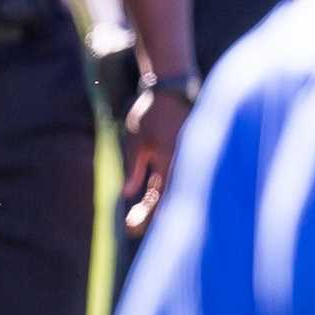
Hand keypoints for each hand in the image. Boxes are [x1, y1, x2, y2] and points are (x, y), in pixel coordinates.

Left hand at [122, 87, 190, 236]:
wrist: (172, 87)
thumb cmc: (151, 111)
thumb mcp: (136, 139)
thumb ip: (135, 167)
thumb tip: (127, 193)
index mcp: (168, 160)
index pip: (160, 197)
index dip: (147, 215)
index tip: (131, 228)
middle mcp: (181, 163)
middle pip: (168, 198)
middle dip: (150, 215)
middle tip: (130, 228)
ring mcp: (186, 158)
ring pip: (174, 190)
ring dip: (159, 205)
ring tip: (139, 218)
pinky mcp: (186, 153)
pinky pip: (178, 177)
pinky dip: (167, 190)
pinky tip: (157, 198)